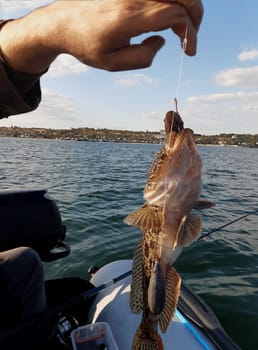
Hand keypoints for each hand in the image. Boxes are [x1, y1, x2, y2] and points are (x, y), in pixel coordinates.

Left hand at [0, 0, 202, 73]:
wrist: (62, 23)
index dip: (190, 32)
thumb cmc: (85, 44)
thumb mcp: (112, 63)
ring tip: (181, 28)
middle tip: (191, 36)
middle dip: (195, 14)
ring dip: (185, 6)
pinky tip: (168, 17)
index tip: (189, 52)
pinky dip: (171, 2)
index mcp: (130, 17)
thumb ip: (142, 58)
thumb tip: (162, 41)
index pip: (175, 14)